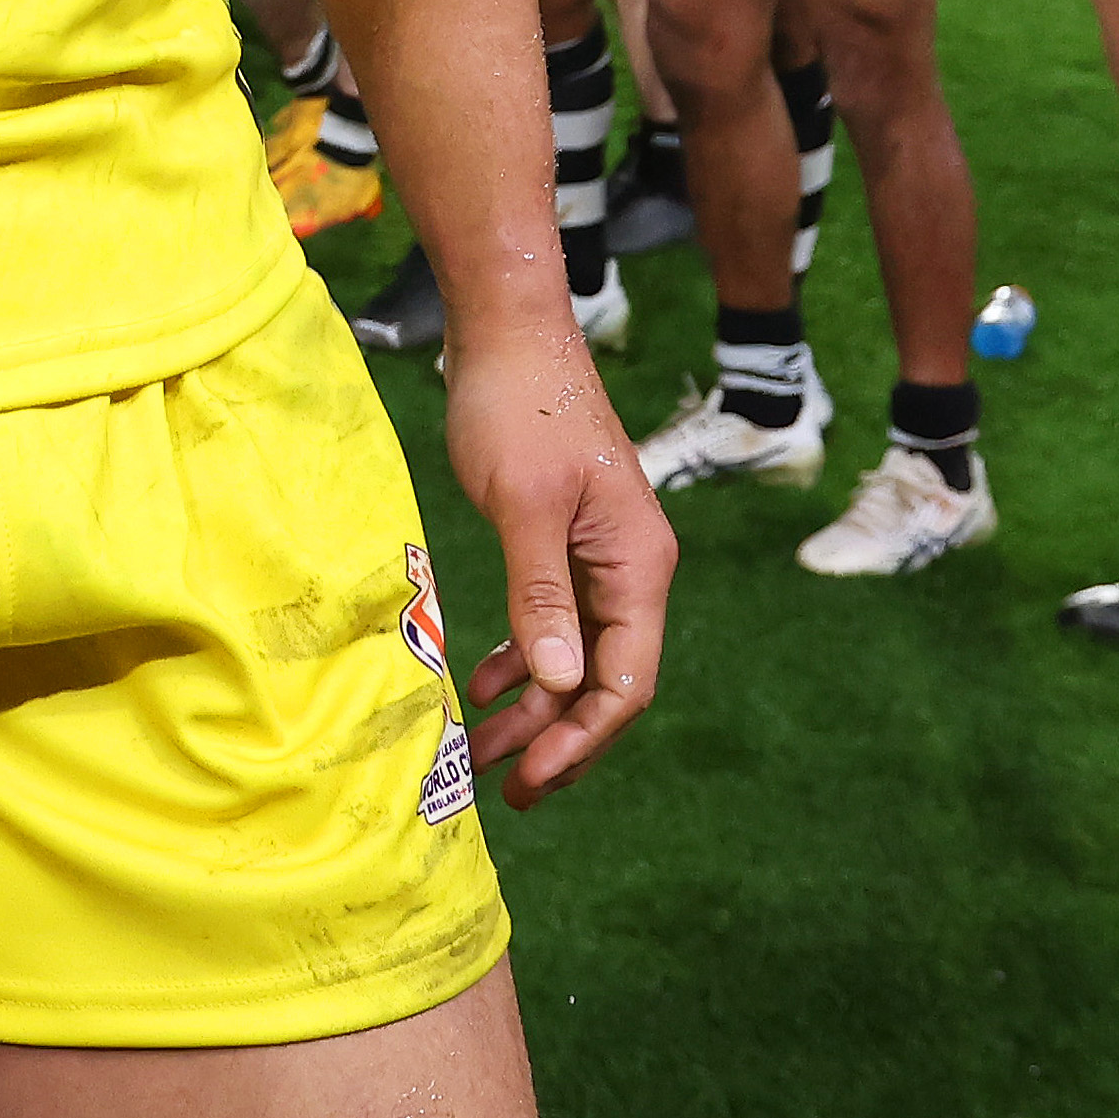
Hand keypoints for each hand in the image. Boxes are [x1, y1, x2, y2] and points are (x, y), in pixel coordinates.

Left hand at [428, 328, 670, 805]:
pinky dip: (522, 658)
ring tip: (480, 750)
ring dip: (533, 705)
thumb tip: (557, 684)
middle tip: (499, 786)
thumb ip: (541, 596)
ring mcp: (599, 555)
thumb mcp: (523, 507)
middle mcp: (631, 568)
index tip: (533, 779)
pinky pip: (554, 622)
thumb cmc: (517, 408)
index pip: (626, 680)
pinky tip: (483, 682)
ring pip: (575, 656)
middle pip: (605, 679)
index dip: (582, 738)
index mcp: (638, 564)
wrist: (506, 331)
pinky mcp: (564, 541)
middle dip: (556, 736)